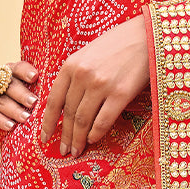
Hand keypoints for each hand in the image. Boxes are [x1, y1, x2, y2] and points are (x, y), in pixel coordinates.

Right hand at [0, 60, 37, 132]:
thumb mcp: (9, 97)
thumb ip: (25, 98)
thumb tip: (51, 108)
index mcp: (4, 73)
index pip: (15, 68)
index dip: (25, 71)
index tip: (35, 76)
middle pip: (8, 84)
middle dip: (22, 94)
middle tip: (34, 102)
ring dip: (14, 109)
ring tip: (26, 118)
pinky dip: (0, 119)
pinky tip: (10, 126)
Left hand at [40, 15, 149, 157]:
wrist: (145, 37)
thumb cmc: (118, 45)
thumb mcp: (88, 54)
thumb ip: (76, 75)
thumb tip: (69, 102)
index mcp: (71, 64)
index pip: (54, 99)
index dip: (48, 122)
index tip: (44, 137)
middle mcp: (83, 75)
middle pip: (68, 113)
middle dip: (64, 135)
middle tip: (63, 151)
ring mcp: (101, 85)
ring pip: (83, 120)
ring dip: (78, 139)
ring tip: (76, 151)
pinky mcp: (120, 94)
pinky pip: (103, 121)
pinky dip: (96, 133)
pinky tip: (92, 140)